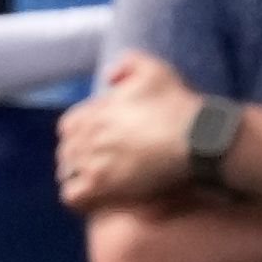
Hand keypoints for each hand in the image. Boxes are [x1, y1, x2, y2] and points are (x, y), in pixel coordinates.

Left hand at [53, 53, 207, 211]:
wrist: (195, 138)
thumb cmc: (177, 105)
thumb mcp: (153, 68)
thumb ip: (126, 63)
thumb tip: (109, 78)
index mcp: (95, 110)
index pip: (68, 126)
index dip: (78, 134)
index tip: (94, 141)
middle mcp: (87, 134)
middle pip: (66, 151)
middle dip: (77, 157)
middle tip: (98, 165)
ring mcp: (92, 161)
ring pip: (67, 173)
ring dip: (77, 177)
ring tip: (96, 183)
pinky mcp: (101, 186)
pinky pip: (73, 197)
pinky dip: (79, 198)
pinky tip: (94, 198)